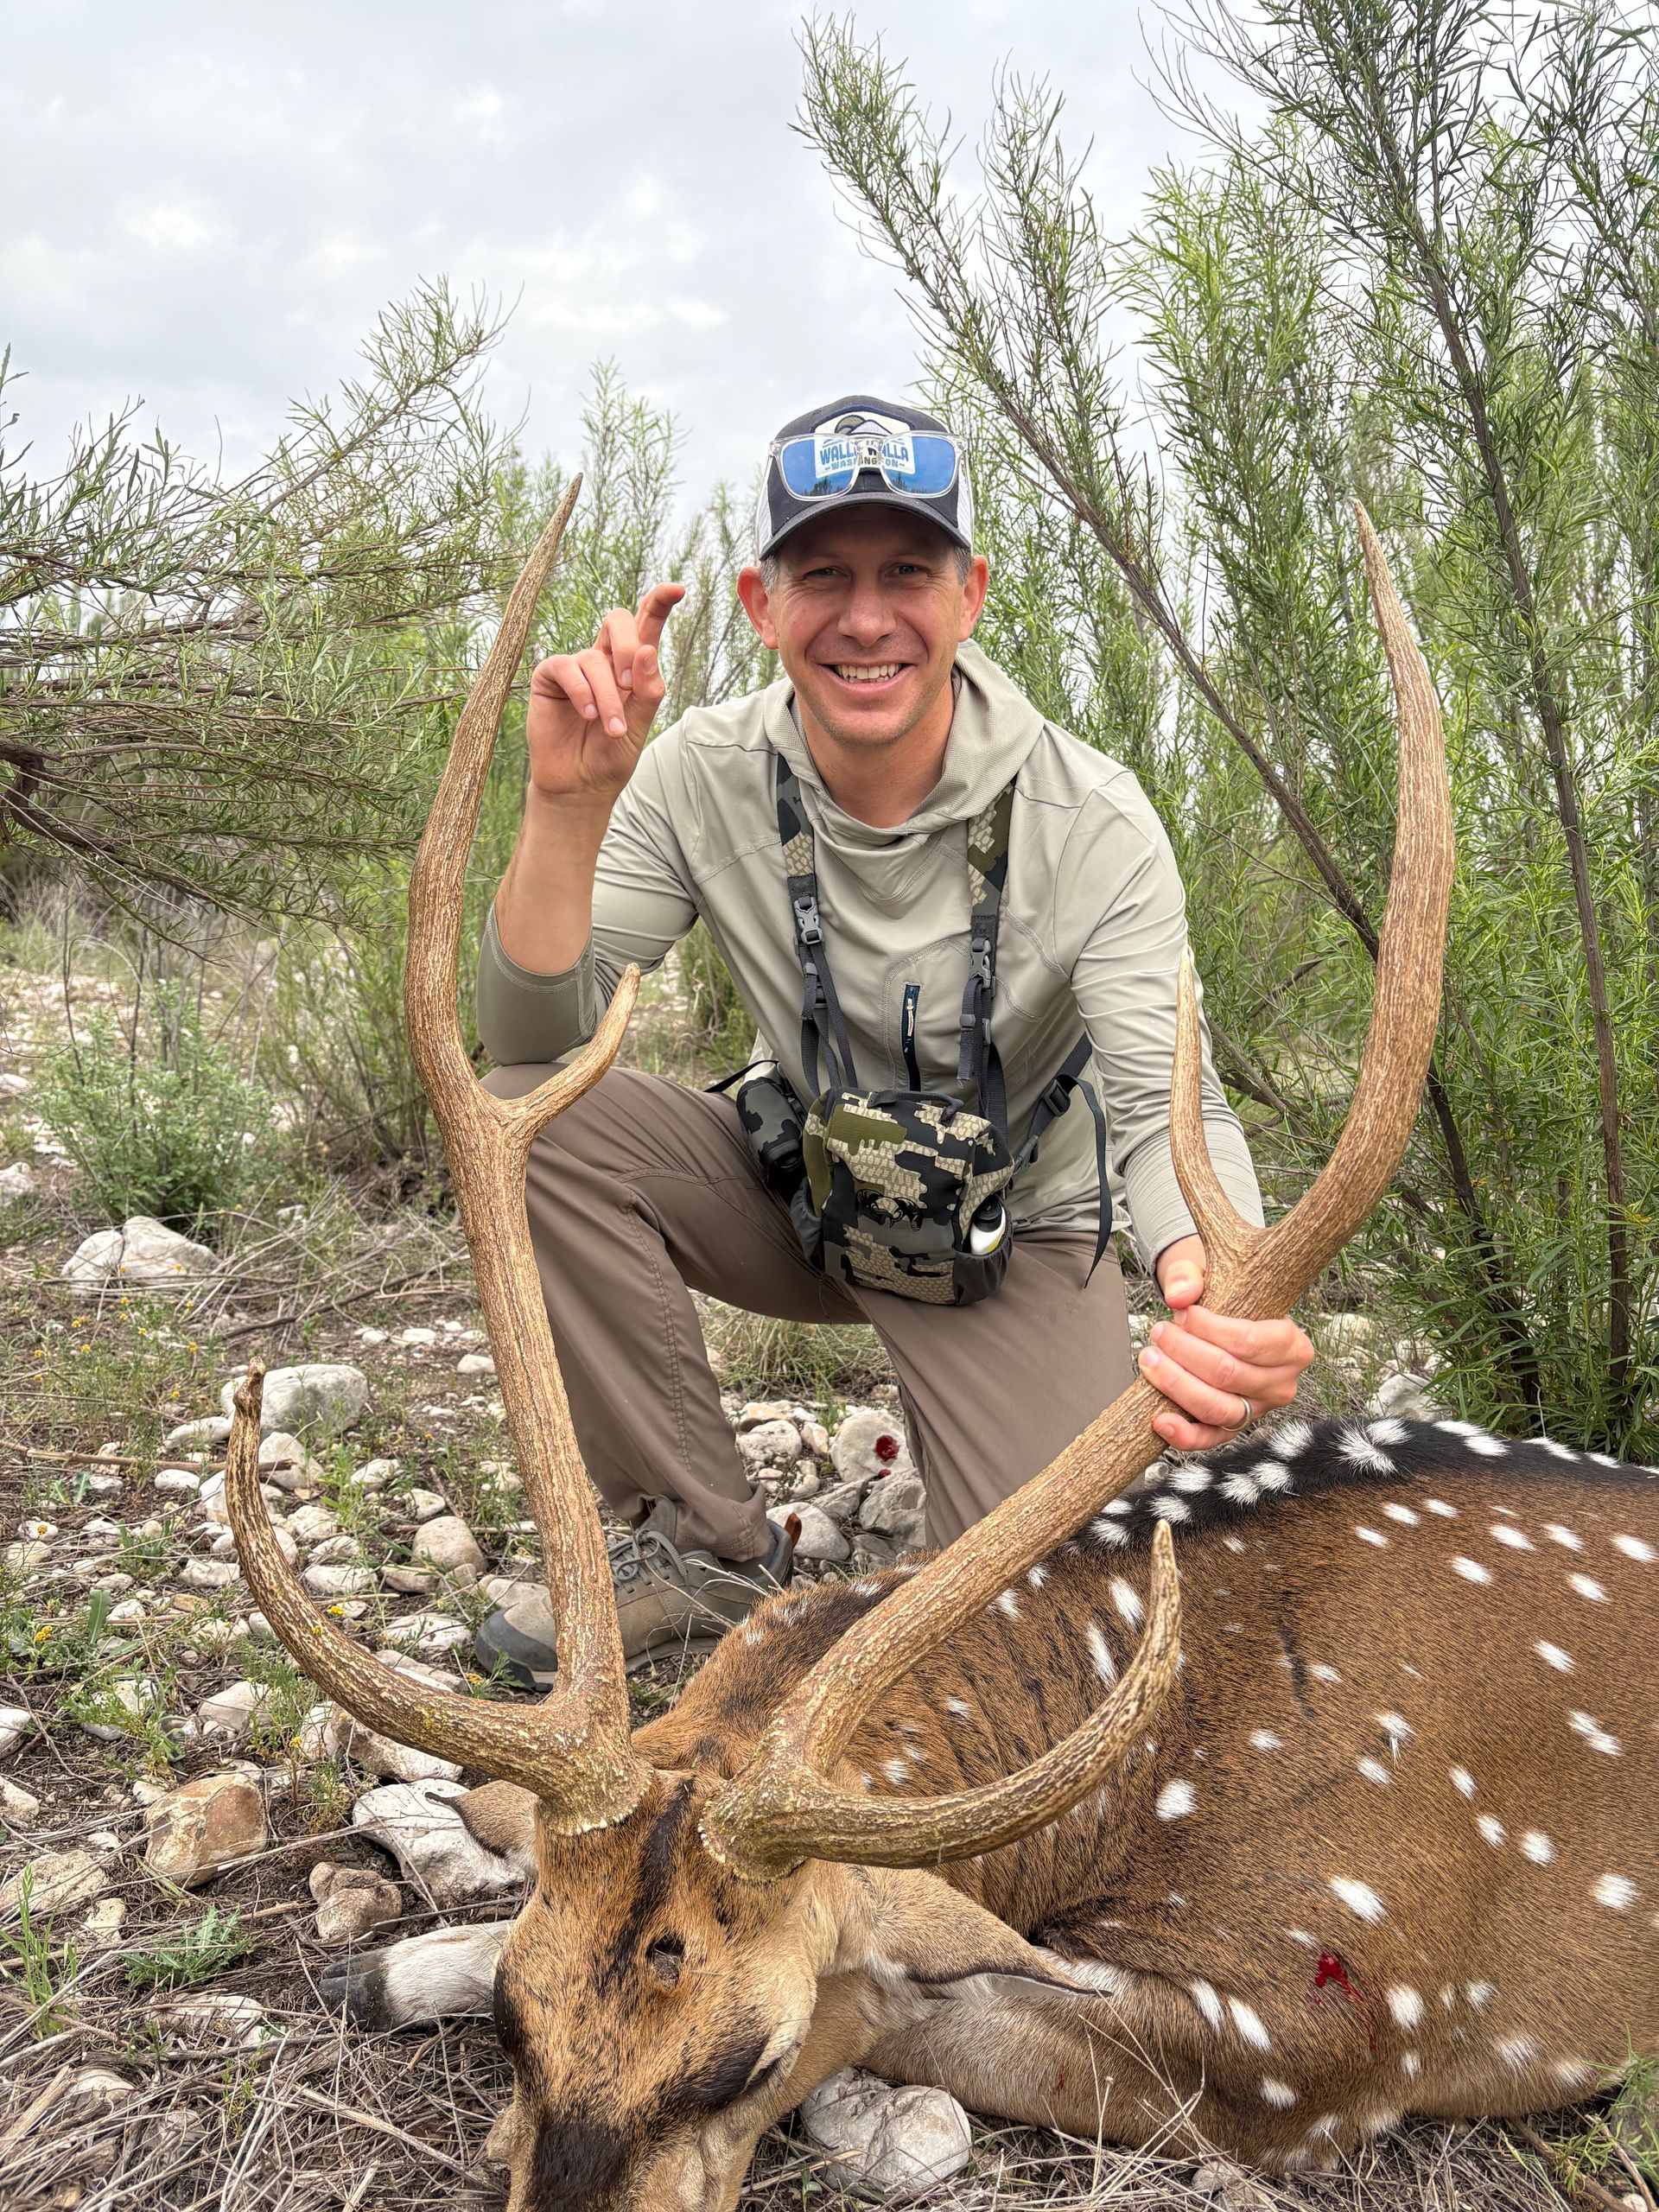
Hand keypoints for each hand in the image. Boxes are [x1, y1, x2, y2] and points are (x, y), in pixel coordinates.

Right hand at [525, 582, 684, 806]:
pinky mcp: (550, 677)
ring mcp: (576, 666)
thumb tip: (646, 649)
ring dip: (607, 696)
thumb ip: (647, 690)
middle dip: (627, 645)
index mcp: (631, 667)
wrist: (580, 785)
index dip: (659, 603)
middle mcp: (603, 659)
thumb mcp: (640, 725)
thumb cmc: (611, 755)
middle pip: (617, 621)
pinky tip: (586, 714)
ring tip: (611, 728)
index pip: (645, 625)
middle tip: (630, 683)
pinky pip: (566, 667)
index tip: (677, 589)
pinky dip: (582, 691)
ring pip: (595, 658)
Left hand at [1139, 1234, 1313, 1452]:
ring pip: (1217, 1408)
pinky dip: (1184, 1434)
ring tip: (1150, 1361)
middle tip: (1159, 1332)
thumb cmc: (1226, 1302)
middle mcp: (1282, 1384)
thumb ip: (1191, 1277)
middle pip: (1228, 1374)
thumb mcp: (1212, 1278)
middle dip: (1185, 1352)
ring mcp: (1259, 1411)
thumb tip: (1179, 1295)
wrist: (1229, 1326)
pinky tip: (1160, 1420)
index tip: (1181, 1313)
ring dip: (1177, 1385)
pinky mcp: (1235, 1428)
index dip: (1208, 1328)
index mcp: (1293, 1346)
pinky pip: (1210, 1439)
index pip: (1249, 1341)